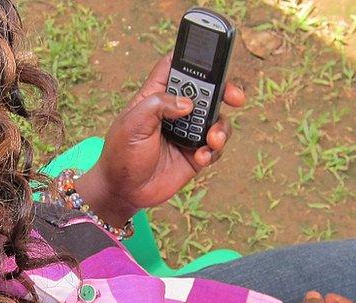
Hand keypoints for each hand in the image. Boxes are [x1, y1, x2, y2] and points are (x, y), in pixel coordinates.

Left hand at [75, 54, 244, 225]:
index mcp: (156, 96)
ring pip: (216, 120)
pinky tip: (201, 158)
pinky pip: (215, 148)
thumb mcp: (132, 124)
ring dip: (220, 128)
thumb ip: (158, 106)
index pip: (175, 68)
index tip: (211, 57)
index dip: (192, 59)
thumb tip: (188, 103)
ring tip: (212, 139)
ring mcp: (188, 133)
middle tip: (235, 97)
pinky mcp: (196, 155)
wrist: (125, 191)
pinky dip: (213, 151)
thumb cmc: (121, 154)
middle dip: (224, 91)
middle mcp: (175, 111)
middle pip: (207, 91)